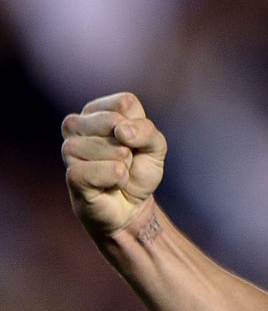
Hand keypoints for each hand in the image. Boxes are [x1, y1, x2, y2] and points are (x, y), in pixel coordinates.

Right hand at [62, 92, 167, 238]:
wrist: (131, 207)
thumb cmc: (139, 171)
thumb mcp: (155, 146)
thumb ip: (146, 130)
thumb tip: (121, 131)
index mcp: (95, 111)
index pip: (123, 103)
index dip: (139, 125)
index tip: (134, 141)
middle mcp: (75, 126)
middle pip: (114, 122)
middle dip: (132, 145)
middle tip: (126, 160)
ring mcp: (70, 150)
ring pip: (110, 147)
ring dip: (124, 163)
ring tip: (118, 173)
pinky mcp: (72, 175)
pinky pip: (106, 170)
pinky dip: (118, 178)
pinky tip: (111, 185)